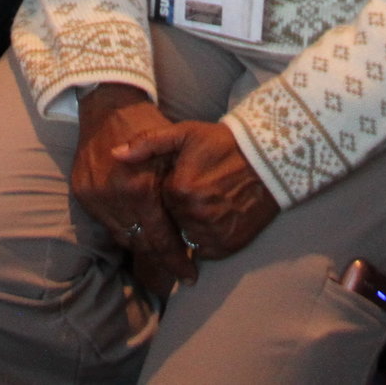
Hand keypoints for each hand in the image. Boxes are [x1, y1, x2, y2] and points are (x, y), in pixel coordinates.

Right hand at [72, 83, 192, 298]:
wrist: (108, 104)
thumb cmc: (147, 125)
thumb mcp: (173, 154)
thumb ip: (178, 193)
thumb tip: (192, 232)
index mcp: (139, 189)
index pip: (160, 240)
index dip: (177, 262)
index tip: (190, 276)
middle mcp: (114, 198)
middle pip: (141, 244)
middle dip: (162, 257)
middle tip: (181, 266)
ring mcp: (94, 197)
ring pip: (123, 237)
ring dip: (142, 243)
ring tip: (161, 248)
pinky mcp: (81, 193)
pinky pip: (106, 223)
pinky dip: (123, 228)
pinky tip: (138, 226)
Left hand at [113, 118, 278, 259]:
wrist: (270, 159)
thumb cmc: (224, 143)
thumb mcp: (185, 134)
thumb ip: (147, 143)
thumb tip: (115, 154)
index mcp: (180, 189)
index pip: (160, 201)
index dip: (172, 189)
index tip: (187, 177)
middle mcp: (195, 215)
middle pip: (173, 221)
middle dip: (180, 209)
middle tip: (201, 189)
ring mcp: (213, 232)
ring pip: (187, 237)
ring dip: (192, 225)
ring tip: (210, 202)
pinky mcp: (229, 244)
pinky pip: (205, 250)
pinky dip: (207, 238)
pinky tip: (218, 217)